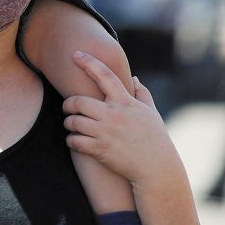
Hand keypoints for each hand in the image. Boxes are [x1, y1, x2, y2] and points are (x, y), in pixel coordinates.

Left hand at [63, 51, 180, 185]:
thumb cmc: (156, 139)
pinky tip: (72, 140)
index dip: (88, 62)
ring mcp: (106, 133)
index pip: (104, 75)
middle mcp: (113, 115)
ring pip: (75, 122)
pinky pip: (77, 142)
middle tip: (66, 106)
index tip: (75, 54)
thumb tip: (134, 78)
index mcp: (125, 102)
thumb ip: (142, 94)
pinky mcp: (101, 150)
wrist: (158, 169)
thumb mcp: (151, 113)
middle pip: (79, 101)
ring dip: (68, 122)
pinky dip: (71, 140)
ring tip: (70, 124)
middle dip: (68, 103)